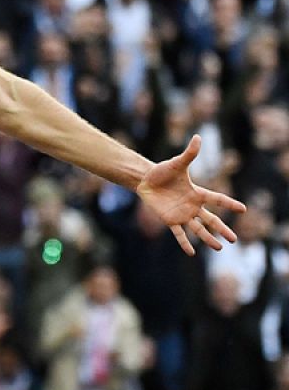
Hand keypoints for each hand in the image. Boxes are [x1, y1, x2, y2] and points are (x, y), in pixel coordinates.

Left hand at [135, 135, 244, 255]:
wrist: (146, 180)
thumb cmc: (163, 171)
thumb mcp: (177, 163)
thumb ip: (189, 153)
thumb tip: (198, 137)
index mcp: (197, 193)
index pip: (217, 199)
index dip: (230, 204)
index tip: (243, 209)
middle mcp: (192, 206)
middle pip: (211, 220)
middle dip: (223, 229)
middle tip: (234, 239)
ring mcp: (182, 214)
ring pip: (198, 229)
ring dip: (208, 239)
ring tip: (219, 248)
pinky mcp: (169, 220)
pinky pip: (178, 234)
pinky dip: (184, 243)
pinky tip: (191, 253)